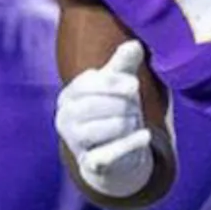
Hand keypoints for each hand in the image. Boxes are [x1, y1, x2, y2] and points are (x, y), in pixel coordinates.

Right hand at [56, 42, 154, 196]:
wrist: (111, 155)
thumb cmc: (112, 110)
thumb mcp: (118, 85)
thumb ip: (123, 64)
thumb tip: (135, 45)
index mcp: (68, 95)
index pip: (91, 84)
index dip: (116, 83)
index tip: (134, 86)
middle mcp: (64, 119)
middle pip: (102, 105)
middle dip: (126, 105)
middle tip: (134, 110)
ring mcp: (74, 143)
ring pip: (111, 127)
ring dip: (130, 123)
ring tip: (133, 123)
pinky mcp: (88, 164)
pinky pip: (111, 153)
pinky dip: (131, 143)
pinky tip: (145, 136)